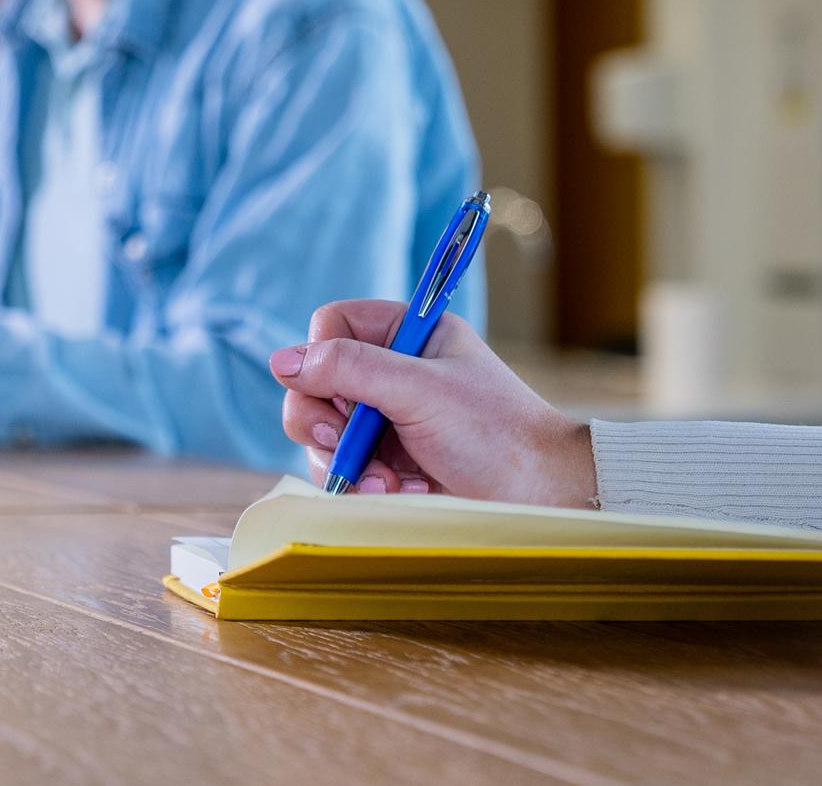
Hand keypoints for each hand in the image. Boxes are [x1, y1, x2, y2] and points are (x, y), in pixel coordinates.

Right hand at [270, 299, 596, 508]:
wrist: (539, 496)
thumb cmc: (496, 433)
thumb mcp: (421, 389)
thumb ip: (351, 368)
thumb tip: (282, 360)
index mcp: (407, 335)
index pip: (331, 326)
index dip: (321, 356)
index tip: (339, 391)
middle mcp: (390, 372)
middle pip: (312, 381)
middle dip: (325, 420)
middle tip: (343, 443)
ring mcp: (384, 419)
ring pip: (319, 429)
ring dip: (346, 461)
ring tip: (387, 481)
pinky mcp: (384, 461)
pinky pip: (340, 467)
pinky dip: (360, 483)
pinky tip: (398, 492)